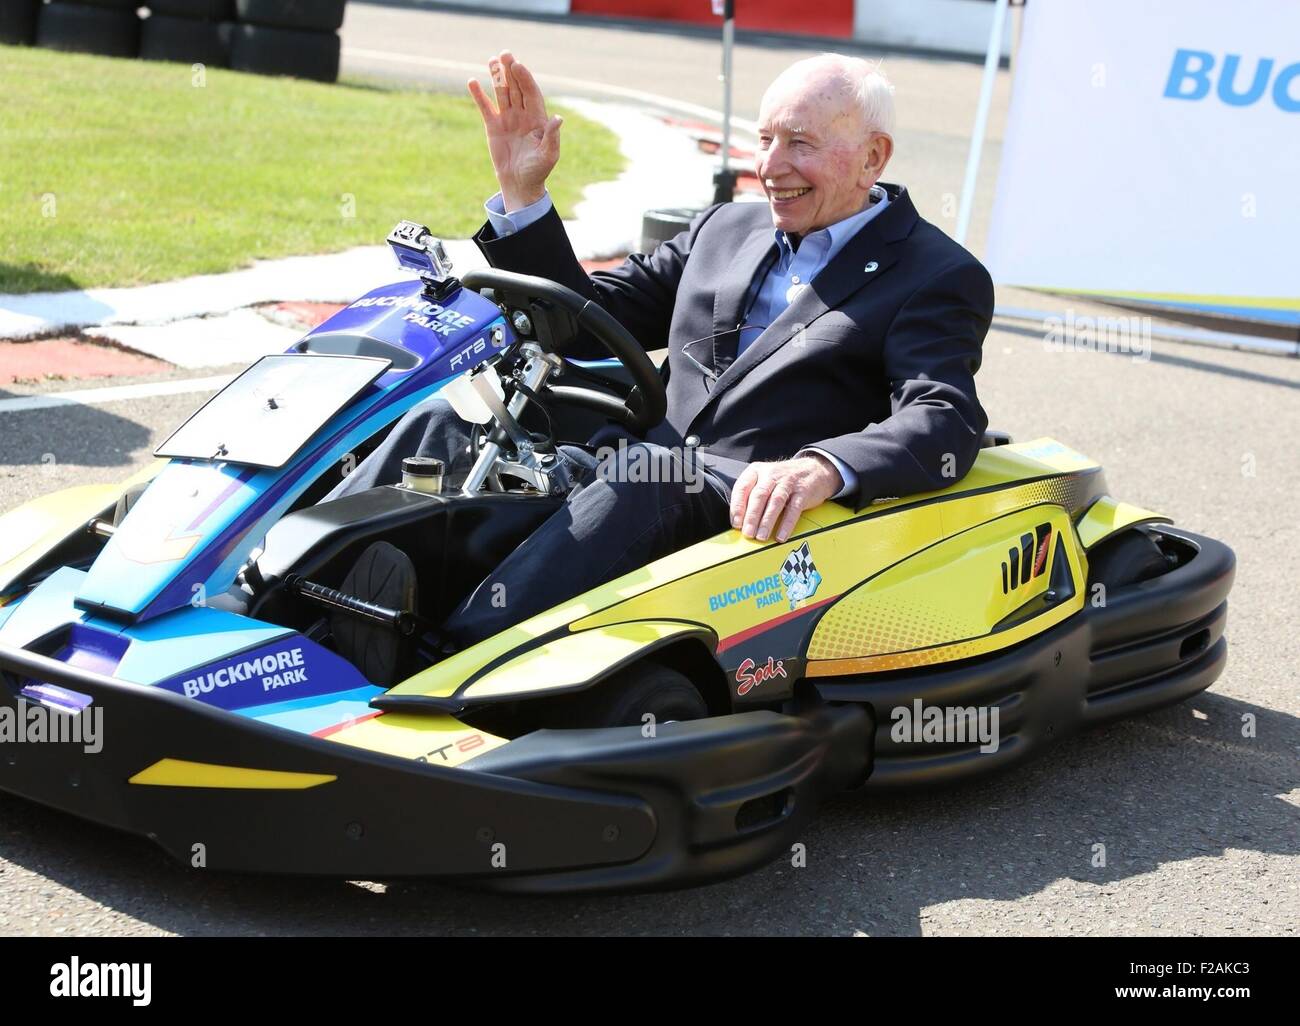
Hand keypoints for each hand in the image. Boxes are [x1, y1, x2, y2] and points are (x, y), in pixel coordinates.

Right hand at [467, 50, 561, 212]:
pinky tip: (473, 81)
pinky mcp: (493, 126)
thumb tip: (558, 118)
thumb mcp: (548, 156)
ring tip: (492, 61)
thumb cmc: (538, 171)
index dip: (525, 79)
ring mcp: (508, 119)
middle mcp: (523, 114)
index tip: (518, 66)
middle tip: (505, 54)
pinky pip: (485, 107)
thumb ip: (552, 137)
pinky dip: (479, 95)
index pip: (531, 93)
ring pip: (502, 93)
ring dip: (497, 77)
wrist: (520, 185)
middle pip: (517, 88)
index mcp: (538, 119)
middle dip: (511, 72)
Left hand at [730, 454, 842, 542]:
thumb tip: (740, 523)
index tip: (736, 524)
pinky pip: (794, 509)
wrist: (813, 470)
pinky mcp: (803, 492)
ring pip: (775, 502)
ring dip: (767, 521)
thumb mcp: (763, 480)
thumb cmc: (782, 480)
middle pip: (759, 496)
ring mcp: (788, 482)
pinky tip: (781, 536)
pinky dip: (786, 524)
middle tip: (748, 533)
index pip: (742, 488)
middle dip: (752, 517)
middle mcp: (771, 474)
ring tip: (761, 536)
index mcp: (756, 471)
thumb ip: (750, 497)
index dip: (738, 507)